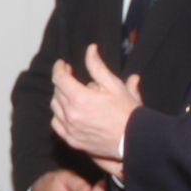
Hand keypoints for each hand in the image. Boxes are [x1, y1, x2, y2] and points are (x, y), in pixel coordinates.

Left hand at [50, 44, 141, 160]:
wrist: (135, 140)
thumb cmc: (127, 112)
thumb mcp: (114, 85)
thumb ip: (98, 67)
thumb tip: (90, 49)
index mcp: (80, 99)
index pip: (59, 78)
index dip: (59, 68)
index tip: (63, 64)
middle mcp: (71, 115)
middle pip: (57, 92)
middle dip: (62, 81)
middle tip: (70, 76)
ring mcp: (70, 129)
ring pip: (55, 108)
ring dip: (60, 97)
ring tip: (71, 93)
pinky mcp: (72, 140)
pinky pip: (57, 125)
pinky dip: (59, 115)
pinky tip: (68, 111)